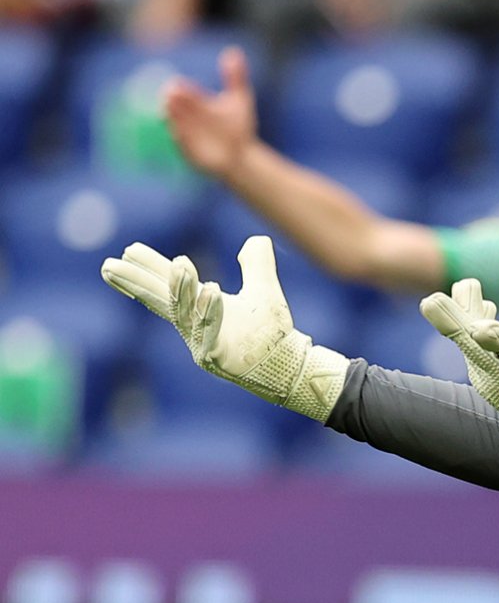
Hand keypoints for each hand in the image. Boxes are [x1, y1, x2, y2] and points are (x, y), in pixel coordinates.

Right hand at [100, 235, 348, 421]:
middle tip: (109, 265)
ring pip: (185, 312)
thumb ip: (257, 263)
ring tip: (180, 262)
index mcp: (198, 308)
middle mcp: (193, 325)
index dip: (147, 269)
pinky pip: (209, 332)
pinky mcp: (216, 357)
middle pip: (159, 300)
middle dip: (135, 282)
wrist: (285, 362)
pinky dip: (209, 311)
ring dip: (181, 288)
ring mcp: (201, 342)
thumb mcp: (263, 289)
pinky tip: (210, 289)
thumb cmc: (270, 331)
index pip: (167, 286)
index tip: (126, 251)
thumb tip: (257, 240)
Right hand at [162, 46, 258, 179]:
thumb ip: (236, 77)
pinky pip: (182, 146)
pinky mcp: (190, 154)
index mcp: (196, 103)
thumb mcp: (240, 99)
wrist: (243, 155)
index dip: (179, 88)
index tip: (177, 84)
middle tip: (172, 94)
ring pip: (175, 125)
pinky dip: (180, 140)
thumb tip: (233, 51)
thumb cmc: (238, 126)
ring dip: (173, 119)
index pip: (183, 92)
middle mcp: (188, 118)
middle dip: (174, 102)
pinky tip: (177, 134)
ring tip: (169, 110)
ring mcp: (187, 135)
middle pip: (176, 107)